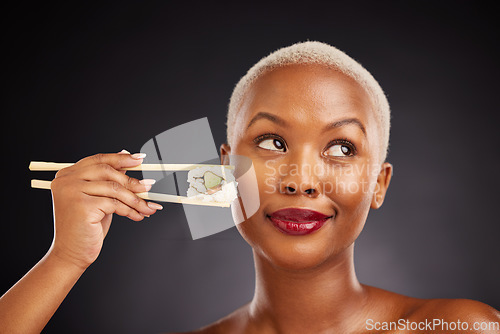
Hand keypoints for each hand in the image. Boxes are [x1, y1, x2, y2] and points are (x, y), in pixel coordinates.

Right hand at [48, 151, 161, 268]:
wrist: (71, 253)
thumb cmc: (86, 227)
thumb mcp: (99, 198)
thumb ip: (109, 179)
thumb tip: (127, 158)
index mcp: (68, 175)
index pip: (98, 160)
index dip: (121, 158)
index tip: (139, 159)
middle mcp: (66, 181)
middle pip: (108, 171)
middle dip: (132, 181)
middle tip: (149, 186)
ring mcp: (72, 192)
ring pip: (114, 188)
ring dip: (135, 199)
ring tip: (147, 207)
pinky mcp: (82, 206)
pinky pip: (115, 203)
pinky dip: (130, 210)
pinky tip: (137, 216)